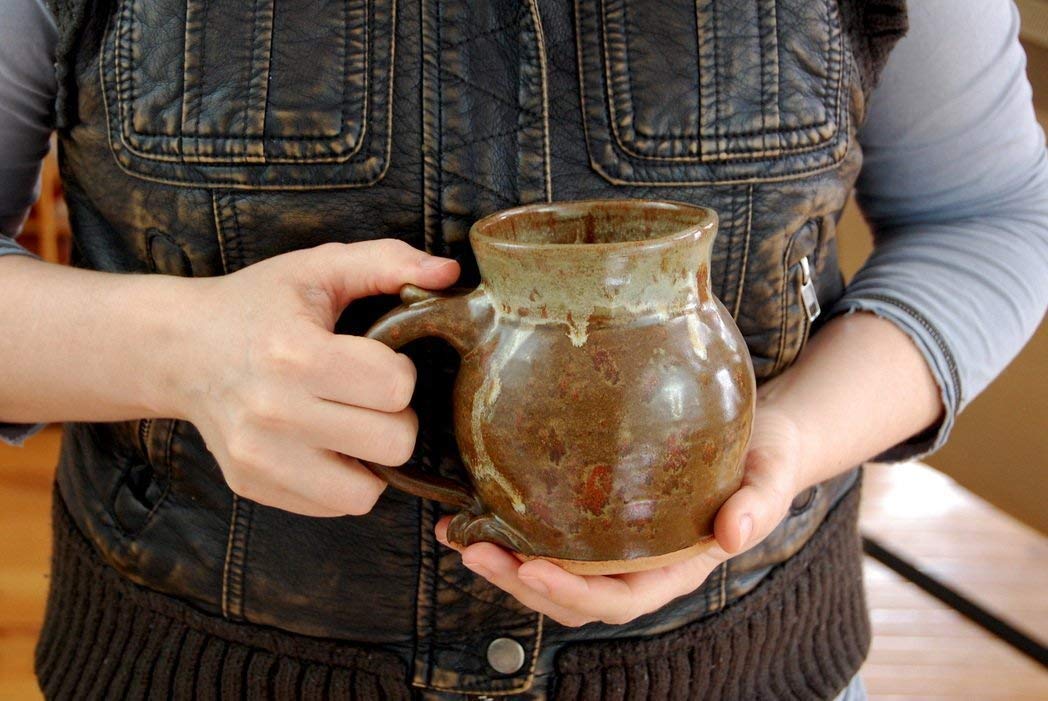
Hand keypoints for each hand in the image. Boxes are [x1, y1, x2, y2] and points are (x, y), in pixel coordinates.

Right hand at [172, 240, 459, 516]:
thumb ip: (389, 262)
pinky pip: (332, 506)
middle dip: (394, 418)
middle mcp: (272, 412)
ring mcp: (257, 457)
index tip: (376, 359)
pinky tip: (324, 444)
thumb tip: (450, 274)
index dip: (399, 373)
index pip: (395, 388)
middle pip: (392, 444)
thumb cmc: (260, 305)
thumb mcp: (320, 268)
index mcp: (295, 353)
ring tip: (352, 425)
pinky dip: (341, 481)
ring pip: (365, 493)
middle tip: (368, 396)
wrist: (180, 347)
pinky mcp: (251, 485)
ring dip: (372, 460)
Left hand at [435, 405, 803, 626]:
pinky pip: (553, 538)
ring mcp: (618, 547)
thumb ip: (759, 504)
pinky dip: (511, 532)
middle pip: (574, 596)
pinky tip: (473, 513)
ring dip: (505, 563)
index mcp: (678, 567)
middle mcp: (642, 566)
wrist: (759, 437)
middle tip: (473, 551)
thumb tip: (736, 534)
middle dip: (521, 583)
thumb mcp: (771, 476)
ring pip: (554, 574)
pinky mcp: (600, 520)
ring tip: (458, 537)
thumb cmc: (767, 459)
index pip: (621, 599)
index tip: (531, 568)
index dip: (575, 592)